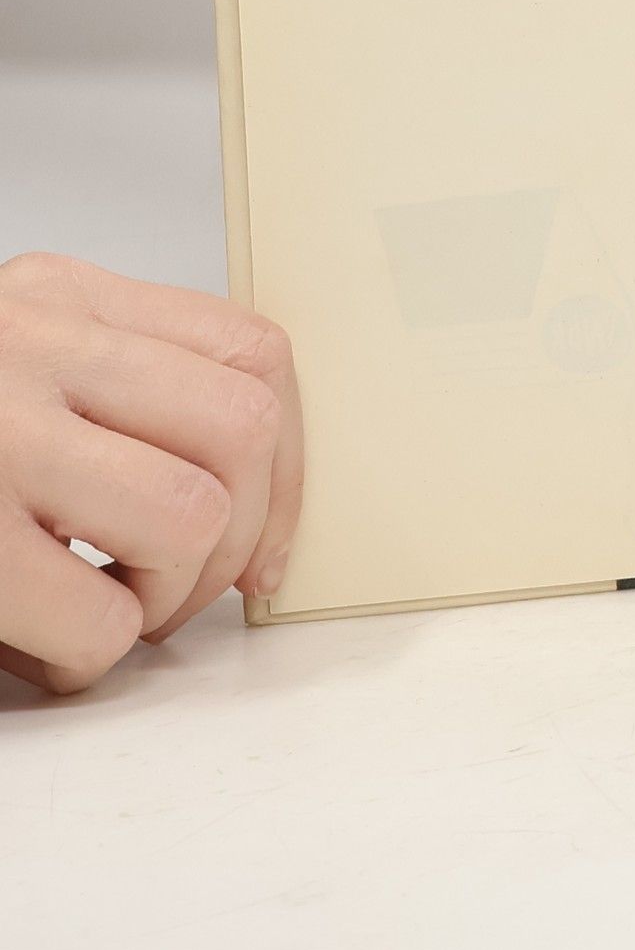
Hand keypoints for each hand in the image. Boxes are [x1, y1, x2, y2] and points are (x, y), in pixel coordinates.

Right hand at [0, 253, 302, 693]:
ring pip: (189, 516)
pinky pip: (93, 616)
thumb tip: (255, 475)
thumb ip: (119, 377)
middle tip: (183, 584)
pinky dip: (91, 654)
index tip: (273, 532)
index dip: (293, 458)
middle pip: (244, 431)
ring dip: (169, 593)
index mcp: (60, 295)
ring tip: (111, 607)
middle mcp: (31, 345)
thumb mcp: (16, 348)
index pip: (254, 352)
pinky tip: (43, 644)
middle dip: (244, 532)